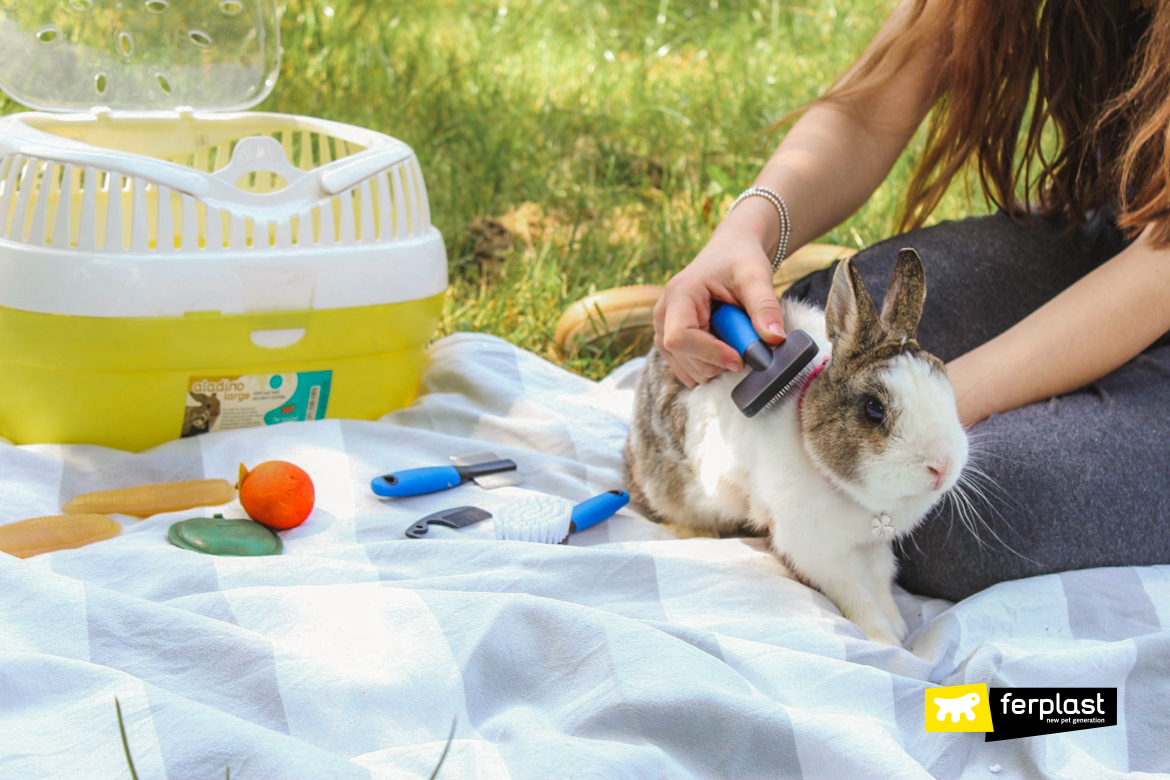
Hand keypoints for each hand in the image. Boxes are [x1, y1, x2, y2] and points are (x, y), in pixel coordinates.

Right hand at [654, 218, 787, 386]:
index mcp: (679, 294)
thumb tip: (775, 339)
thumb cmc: (739, 261)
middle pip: (685, 357)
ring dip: (717, 365)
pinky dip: (711, 367)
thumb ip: (765, 307)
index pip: (681, 337)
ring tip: (735, 338)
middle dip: (720, 361)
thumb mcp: (756, 277)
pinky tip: (725, 347)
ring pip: (688, 369)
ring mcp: (662, 330)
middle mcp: (663, 314)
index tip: (741, 359)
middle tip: (746, 342)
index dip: (710, 353)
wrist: (729, 254)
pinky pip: (688, 370)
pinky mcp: (669, 343)